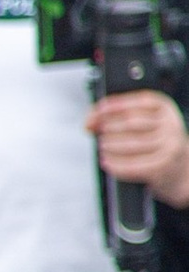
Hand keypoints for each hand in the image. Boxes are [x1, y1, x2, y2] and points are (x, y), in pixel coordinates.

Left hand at [86, 90, 188, 207]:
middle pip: (132, 121)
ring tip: (102, 146)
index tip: (99, 110)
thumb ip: (119, 116)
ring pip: (131, 143)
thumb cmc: (157, 144)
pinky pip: (133, 165)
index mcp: (165, 108)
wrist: (181, 170)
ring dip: (110, 145)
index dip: (115, 104)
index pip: (139, 101)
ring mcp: (168, 146)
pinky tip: (107, 162)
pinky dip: (116, 164)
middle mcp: (170, 125)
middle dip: (109, 126)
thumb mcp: (146, 123)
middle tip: (98, 131)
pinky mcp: (162, 166)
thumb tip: (91, 121)